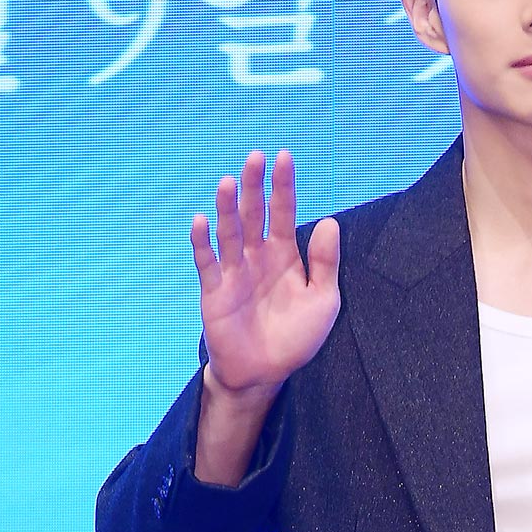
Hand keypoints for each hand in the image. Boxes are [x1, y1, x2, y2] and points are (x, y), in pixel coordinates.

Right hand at [190, 148, 340, 399]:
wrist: (265, 374)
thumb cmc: (296, 338)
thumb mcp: (323, 301)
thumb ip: (325, 263)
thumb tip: (329, 222)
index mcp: (284, 255)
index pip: (283, 213)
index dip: (283, 186)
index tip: (283, 157)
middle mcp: (257, 257)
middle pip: (254, 214)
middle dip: (254, 186)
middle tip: (255, 157)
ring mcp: (234, 271)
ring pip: (229, 232)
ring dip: (227, 207)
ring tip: (228, 182)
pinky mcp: (215, 290)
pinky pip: (207, 262)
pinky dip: (203, 242)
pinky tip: (201, 221)